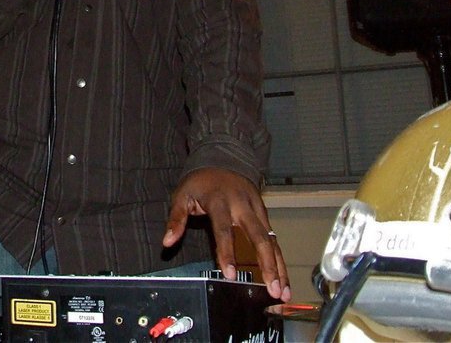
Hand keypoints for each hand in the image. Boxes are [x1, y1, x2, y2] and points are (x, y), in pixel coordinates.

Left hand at [163, 168, 290, 301]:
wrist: (223, 158)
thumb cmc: (201, 182)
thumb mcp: (183, 194)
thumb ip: (176, 218)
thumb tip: (167, 242)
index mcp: (220, 200)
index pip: (224, 229)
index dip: (227, 252)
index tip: (230, 275)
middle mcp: (243, 205)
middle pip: (258, 235)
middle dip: (266, 263)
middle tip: (271, 288)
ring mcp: (257, 209)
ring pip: (271, 239)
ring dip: (279, 266)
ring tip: (283, 292)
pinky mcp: (264, 214)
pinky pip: (274, 239)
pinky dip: (279, 260)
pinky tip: (283, 280)